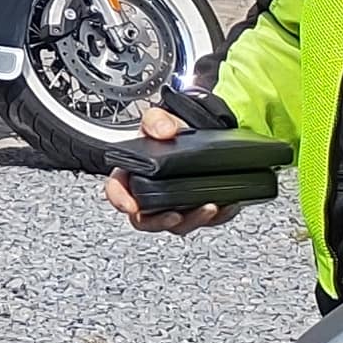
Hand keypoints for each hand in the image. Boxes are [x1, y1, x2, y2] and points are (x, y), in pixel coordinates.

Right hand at [99, 102, 240, 232]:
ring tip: (209, 207)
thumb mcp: (160, 118)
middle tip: (176, 215)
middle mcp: (149, 193)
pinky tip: (225, 206)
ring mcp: (172, 204)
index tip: (131, 205)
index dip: (120, 200)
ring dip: (193, 220)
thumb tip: (163, 130)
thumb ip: (156, 120)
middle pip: (145, 219)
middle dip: (161, 221)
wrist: (200, 133)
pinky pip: (204, 220)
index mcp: (131, 173)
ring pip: (176, 224)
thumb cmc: (173, 131)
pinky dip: (216, 217)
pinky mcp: (195, 209)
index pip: (117, 191)